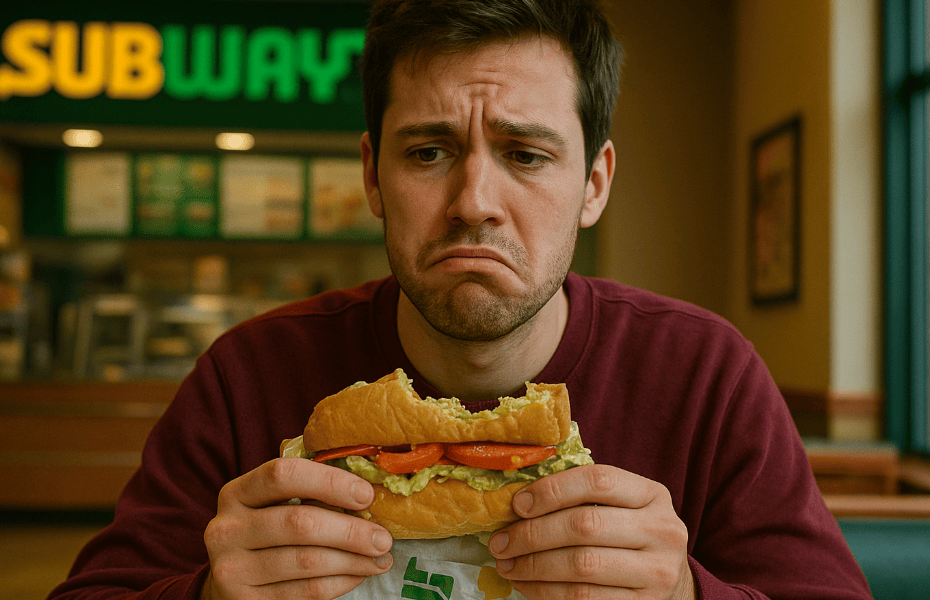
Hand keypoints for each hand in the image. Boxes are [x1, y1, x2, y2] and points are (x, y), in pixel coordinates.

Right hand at [201, 457, 393, 599]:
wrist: (230, 583)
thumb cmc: (266, 534)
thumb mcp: (272, 506)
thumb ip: (308, 493)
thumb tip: (369, 492)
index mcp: (236, 493)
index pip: (283, 474)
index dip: (330, 481)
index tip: (366, 495)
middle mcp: (226, 529)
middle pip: (299, 522)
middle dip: (350, 530)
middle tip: (383, 537)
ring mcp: (231, 569)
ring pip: (306, 561)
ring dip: (352, 560)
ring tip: (380, 558)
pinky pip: (305, 591)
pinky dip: (340, 582)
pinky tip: (358, 573)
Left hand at [488, 464, 693, 599]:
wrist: (669, 579)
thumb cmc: (628, 533)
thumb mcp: (620, 505)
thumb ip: (580, 496)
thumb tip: (516, 499)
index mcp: (652, 495)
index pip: (598, 480)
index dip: (552, 490)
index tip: (517, 504)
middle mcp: (662, 530)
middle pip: (585, 525)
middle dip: (532, 534)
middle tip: (500, 541)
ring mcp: (657, 571)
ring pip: (581, 565)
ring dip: (533, 566)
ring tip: (506, 564)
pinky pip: (583, 598)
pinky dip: (546, 591)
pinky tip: (527, 584)